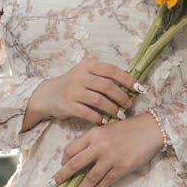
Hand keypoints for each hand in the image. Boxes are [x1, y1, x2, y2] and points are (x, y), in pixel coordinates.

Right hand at [23, 60, 140, 129]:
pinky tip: (105, 120)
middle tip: (129, 104)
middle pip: (107, 86)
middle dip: (121, 96)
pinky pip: (89, 113)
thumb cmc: (73, 84)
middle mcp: (80, 76)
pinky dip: (99, 118)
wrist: (48, 94)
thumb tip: (129, 85)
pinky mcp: (68, 105)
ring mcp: (74, 91)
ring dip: (113, 109)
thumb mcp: (85, 74)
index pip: (111, 70)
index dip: (127, 79)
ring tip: (120, 114)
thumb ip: (103, 77)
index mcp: (88, 66)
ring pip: (99, 100)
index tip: (138, 88)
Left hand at [52, 112, 164, 186]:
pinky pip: (105, 182)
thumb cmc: (127, 128)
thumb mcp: (106, 129)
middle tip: (57, 183)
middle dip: (63, 176)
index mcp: (94, 133)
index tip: (62, 166)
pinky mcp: (120, 168)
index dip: (64, 160)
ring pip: (89, 178)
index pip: (72, 148)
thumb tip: (81, 157)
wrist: (148, 129)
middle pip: (75, 164)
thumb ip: (93, 140)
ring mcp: (110, 158)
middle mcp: (99, 146)